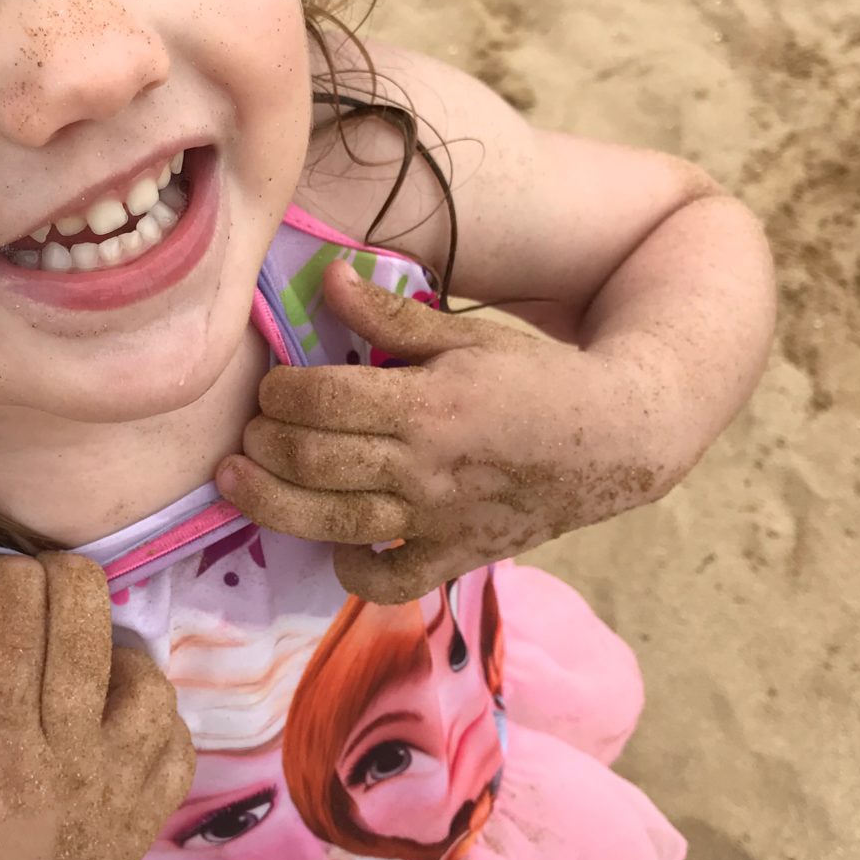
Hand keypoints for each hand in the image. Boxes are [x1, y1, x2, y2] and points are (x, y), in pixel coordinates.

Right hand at [0, 553, 193, 859]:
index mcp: (4, 764)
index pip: (16, 647)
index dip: (13, 588)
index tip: (1, 561)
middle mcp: (74, 769)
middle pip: (88, 646)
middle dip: (70, 583)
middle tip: (49, 564)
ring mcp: (124, 790)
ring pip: (147, 684)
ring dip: (117, 645)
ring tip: (82, 640)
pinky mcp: (153, 811)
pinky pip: (177, 736)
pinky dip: (155, 705)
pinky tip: (117, 699)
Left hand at [217, 258, 681, 603]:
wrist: (620, 437)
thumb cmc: (538, 378)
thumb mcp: (467, 334)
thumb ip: (390, 314)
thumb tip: (327, 278)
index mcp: (427, 403)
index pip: (322, 400)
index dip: (280, 392)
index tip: (270, 386)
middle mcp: (426, 467)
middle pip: (315, 460)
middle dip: (266, 444)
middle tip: (249, 431)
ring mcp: (438, 520)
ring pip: (334, 523)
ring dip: (273, 504)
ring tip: (239, 482)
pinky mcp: (456, 556)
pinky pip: (390, 581)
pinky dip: (351, 571)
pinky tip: (330, 544)